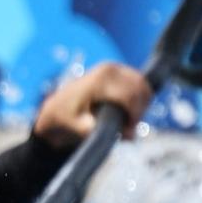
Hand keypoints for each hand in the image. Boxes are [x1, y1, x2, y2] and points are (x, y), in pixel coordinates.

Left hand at [30, 61, 152, 146]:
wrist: (57, 108)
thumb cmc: (66, 118)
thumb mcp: (78, 127)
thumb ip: (102, 131)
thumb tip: (130, 135)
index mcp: (99, 81)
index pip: (130, 97)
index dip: (134, 116)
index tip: (128, 131)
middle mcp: (109, 69)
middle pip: (141, 90)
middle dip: (139, 111)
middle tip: (128, 127)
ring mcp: (115, 67)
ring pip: (144, 86)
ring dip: (141, 105)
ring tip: (126, 121)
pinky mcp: (119, 70)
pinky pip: (140, 84)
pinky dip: (140, 98)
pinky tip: (128, 111)